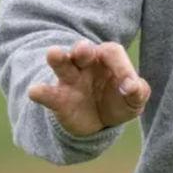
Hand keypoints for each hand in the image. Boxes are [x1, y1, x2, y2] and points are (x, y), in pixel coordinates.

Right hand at [27, 40, 150, 136]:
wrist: (98, 123)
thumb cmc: (118, 101)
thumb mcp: (133, 100)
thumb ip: (138, 92)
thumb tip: (132, 87)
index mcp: (108, 59)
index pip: (112, 53)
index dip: (122, 67)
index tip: (129, 87)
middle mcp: (87, 64)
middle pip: (82, 50)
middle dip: (82, 49)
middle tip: (82, 50)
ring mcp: (70, 80)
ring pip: (62, 65)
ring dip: (58, 59)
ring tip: (53, 54)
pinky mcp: (58, 99)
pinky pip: (48, 93)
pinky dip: (41, 92)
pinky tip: (34, 91)